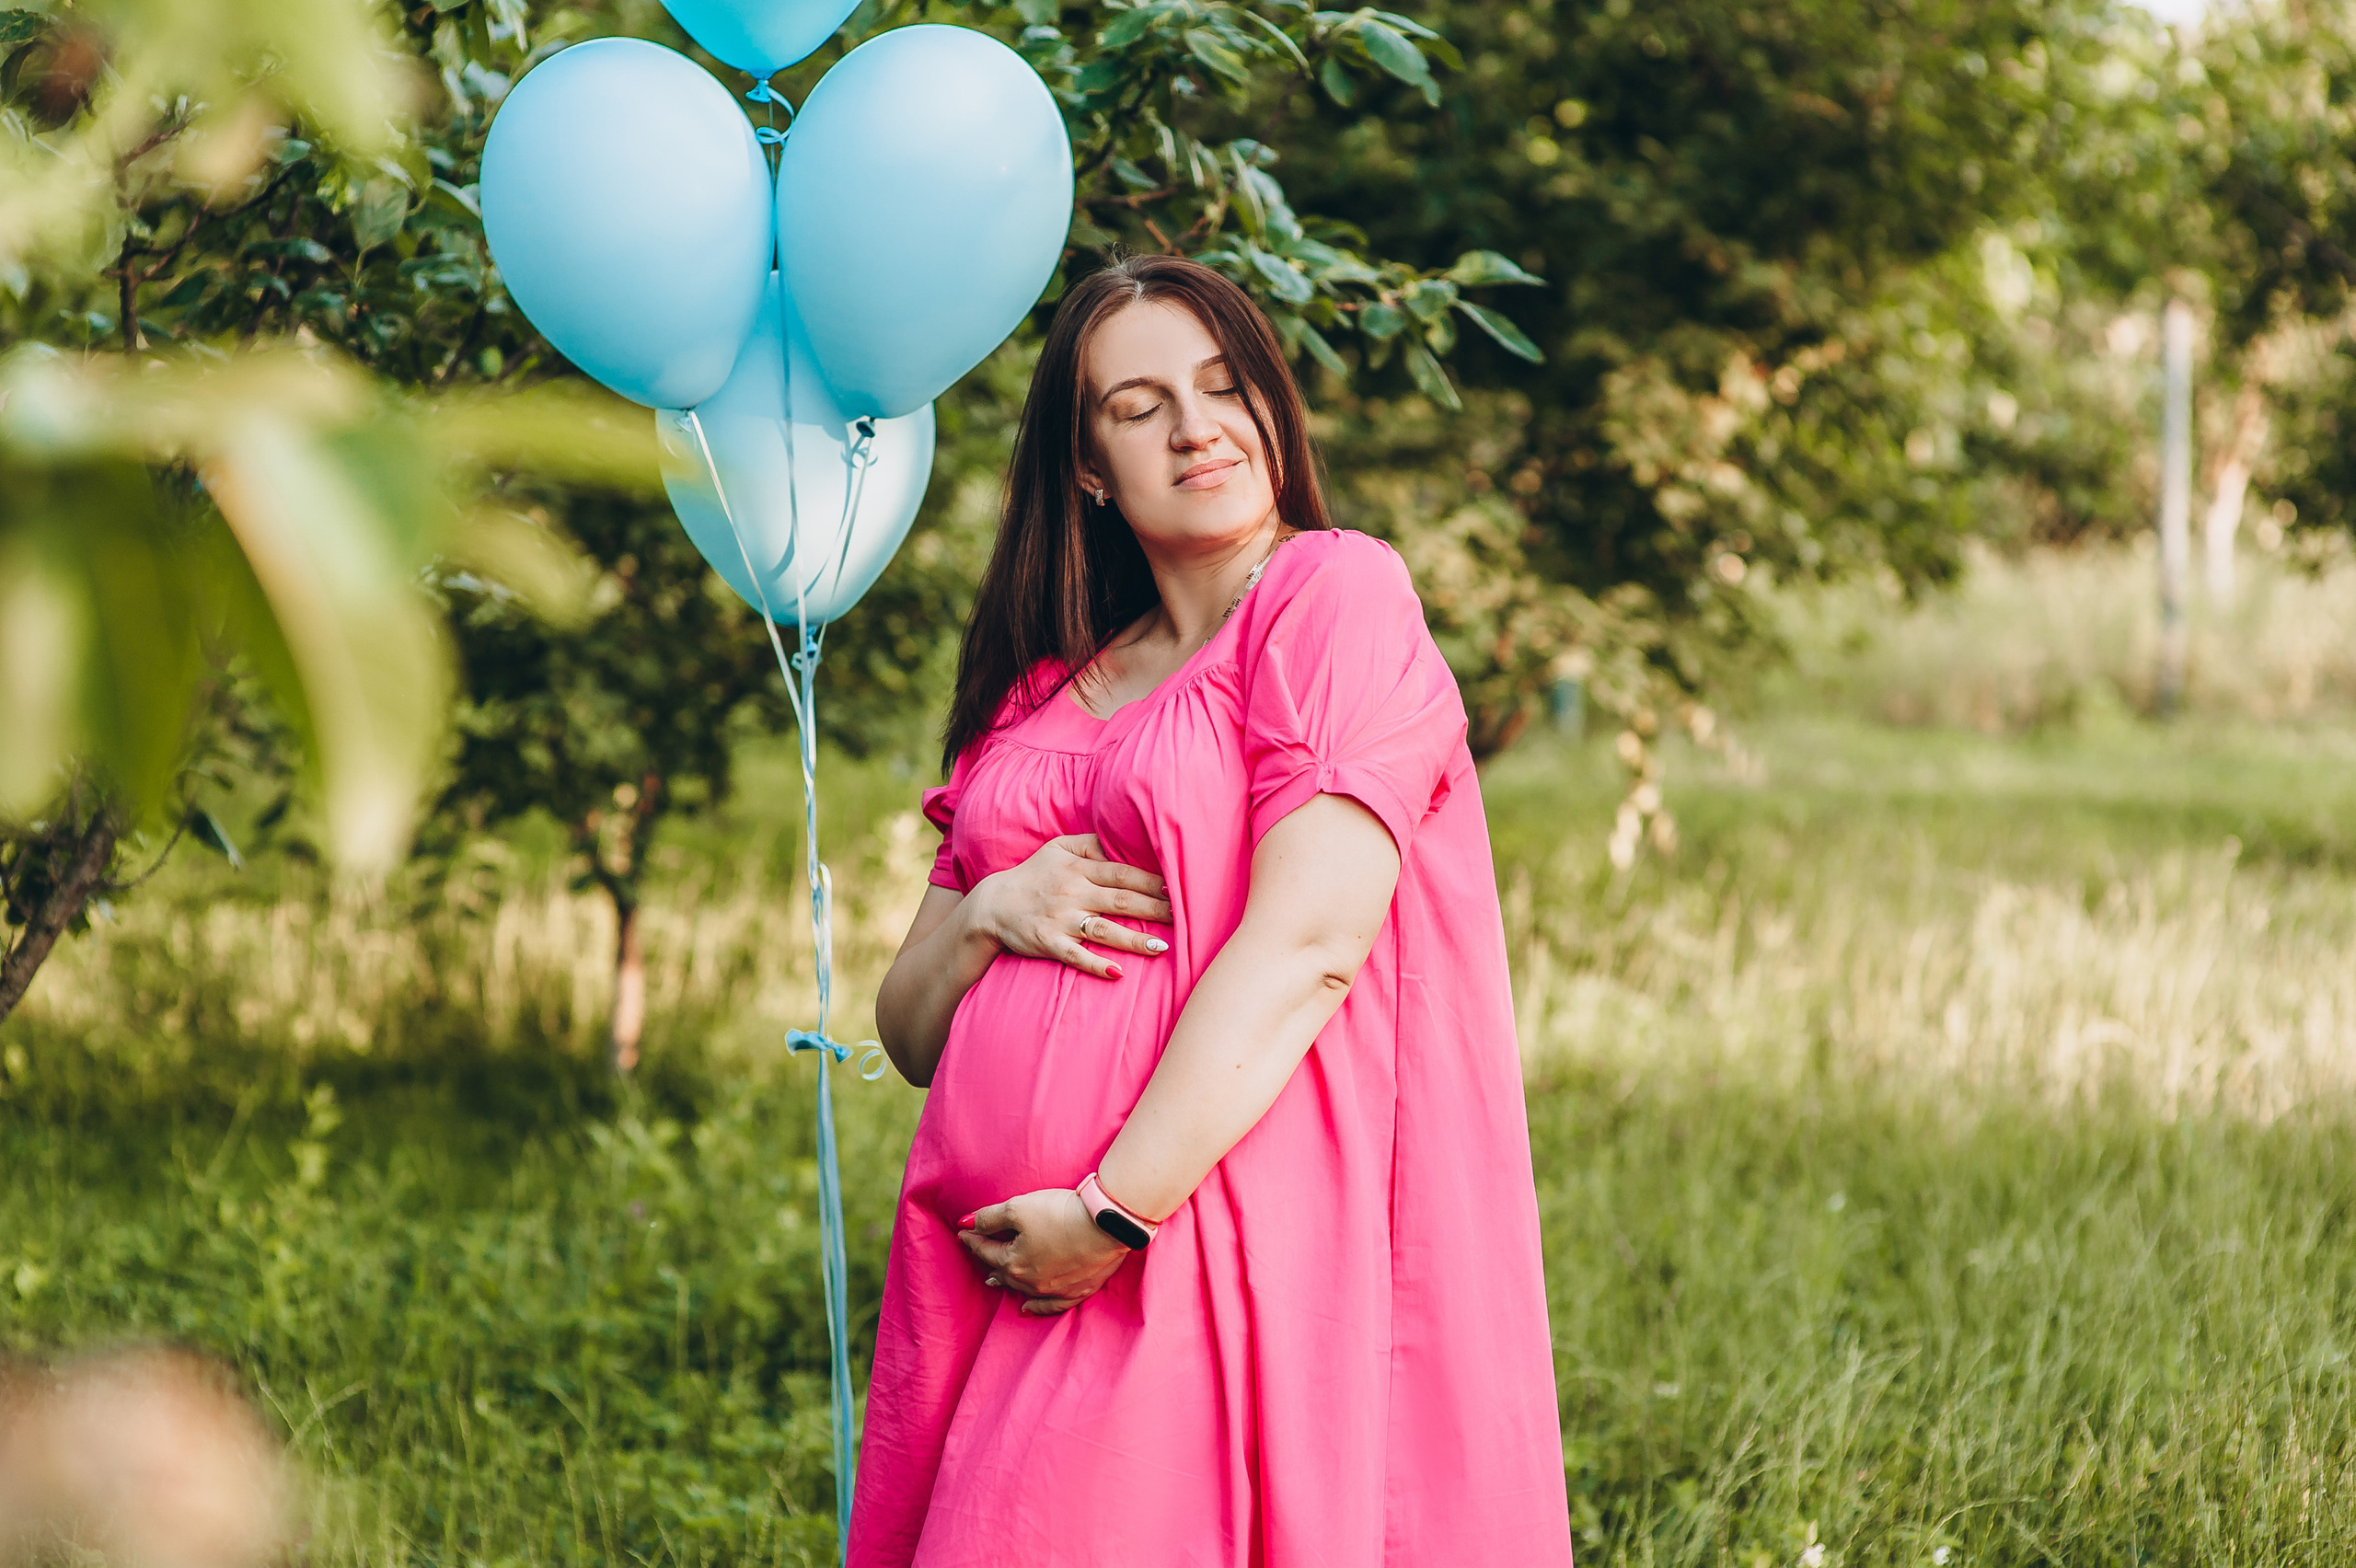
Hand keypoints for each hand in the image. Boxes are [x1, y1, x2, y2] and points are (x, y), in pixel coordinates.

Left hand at [958, 1189, 1130, 1316]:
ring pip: (1022, 1289)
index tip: (964, 1230)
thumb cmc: (1061, 1213)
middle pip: (1002, 1270)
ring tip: (993, 1278)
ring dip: (1007, 1281)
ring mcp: (1053, 1290)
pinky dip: (1037, 1307)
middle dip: (988, 1258)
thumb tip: (967, 1223)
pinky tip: (1027, 1309)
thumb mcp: (1018, 1207)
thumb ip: (989, 1217)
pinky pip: (1050, 1306)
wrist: (1107, 1223)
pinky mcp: (1076, 1291)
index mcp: (1013, 1263)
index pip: (985, 1249)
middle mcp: (1030, 1282)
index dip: (973, 1237)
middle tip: (979, 1250)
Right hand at [964, 834, 1172, 979]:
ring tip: (1162, 946)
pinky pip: (1076, 956)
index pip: (1121, 872)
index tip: (1178, 887)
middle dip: (1154, 908)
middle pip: (1120, 900)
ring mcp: (1060, 920)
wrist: (991, 906)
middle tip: (1184, 915)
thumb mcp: (1057, 849)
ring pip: (1103, 929)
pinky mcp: (1048, 943)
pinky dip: (1096, 965)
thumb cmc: (1033, 876)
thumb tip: (1121, 843)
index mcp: (1078, 869)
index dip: (1151, 880)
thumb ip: (1091, 844)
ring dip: (1134, 939)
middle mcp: (1072, 893)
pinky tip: (1119, 972)